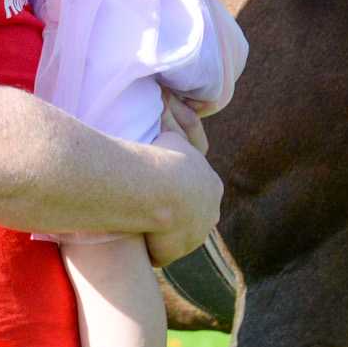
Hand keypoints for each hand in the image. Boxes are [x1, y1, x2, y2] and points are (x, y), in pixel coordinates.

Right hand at [144, 98, 221, 267]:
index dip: (180, 186)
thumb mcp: (170, 135)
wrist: (157, 189)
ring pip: (179, 235)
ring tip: (141, 228)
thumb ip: (171, 125)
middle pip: (194, 215)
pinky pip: (161, 251)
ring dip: (164, 233)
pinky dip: (150, 248)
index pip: (199, 188)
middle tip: (154, 210)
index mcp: (212, 184)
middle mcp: (210, 212)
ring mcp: (194, 235)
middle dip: (179, 213)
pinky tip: (135, 243)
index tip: (163, 186)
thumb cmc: (162, 156)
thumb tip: (166, 95)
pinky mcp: (175, 251)